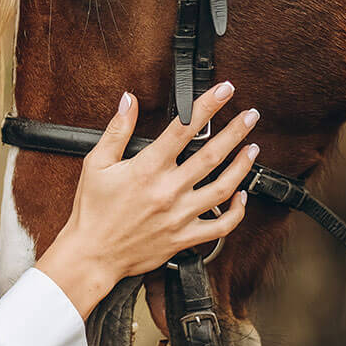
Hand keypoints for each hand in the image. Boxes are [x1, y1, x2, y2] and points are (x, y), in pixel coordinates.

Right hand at [36, 82, 257, 319]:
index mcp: (148, 168)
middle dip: (236, 131)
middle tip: (251, 115)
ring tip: (253, 148)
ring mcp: (180, 216)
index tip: (224, 90)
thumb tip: (128, 100)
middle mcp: (168, 190)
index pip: (184, 128)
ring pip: (223, 188)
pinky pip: (221, 226)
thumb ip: (117, 130)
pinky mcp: (185, 238)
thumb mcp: (96, 163)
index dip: (207, 105)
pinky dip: (237, 211)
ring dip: (242, 166)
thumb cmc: (92, 210)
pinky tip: (243, 195)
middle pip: (212, 155)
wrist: (93, 255)